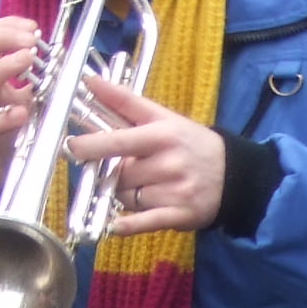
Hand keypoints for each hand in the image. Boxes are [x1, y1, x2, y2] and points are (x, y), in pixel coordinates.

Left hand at [70, 71, 227, 234]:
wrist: (234, 174)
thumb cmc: (191, 143)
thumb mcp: (163, 117)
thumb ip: (125, 101)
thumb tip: (91, 81)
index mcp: (162, 135)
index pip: (120, 140)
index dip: (92, 145)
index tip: (72, 146)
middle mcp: (169, 163)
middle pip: (120, 174)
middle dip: (113, 174)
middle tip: (121, 169)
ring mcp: (176, 191)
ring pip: (128, 198)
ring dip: (125, 195)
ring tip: (142, 186)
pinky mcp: (181, 215)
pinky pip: (145, 222)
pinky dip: (127, 225)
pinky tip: (115, 226)